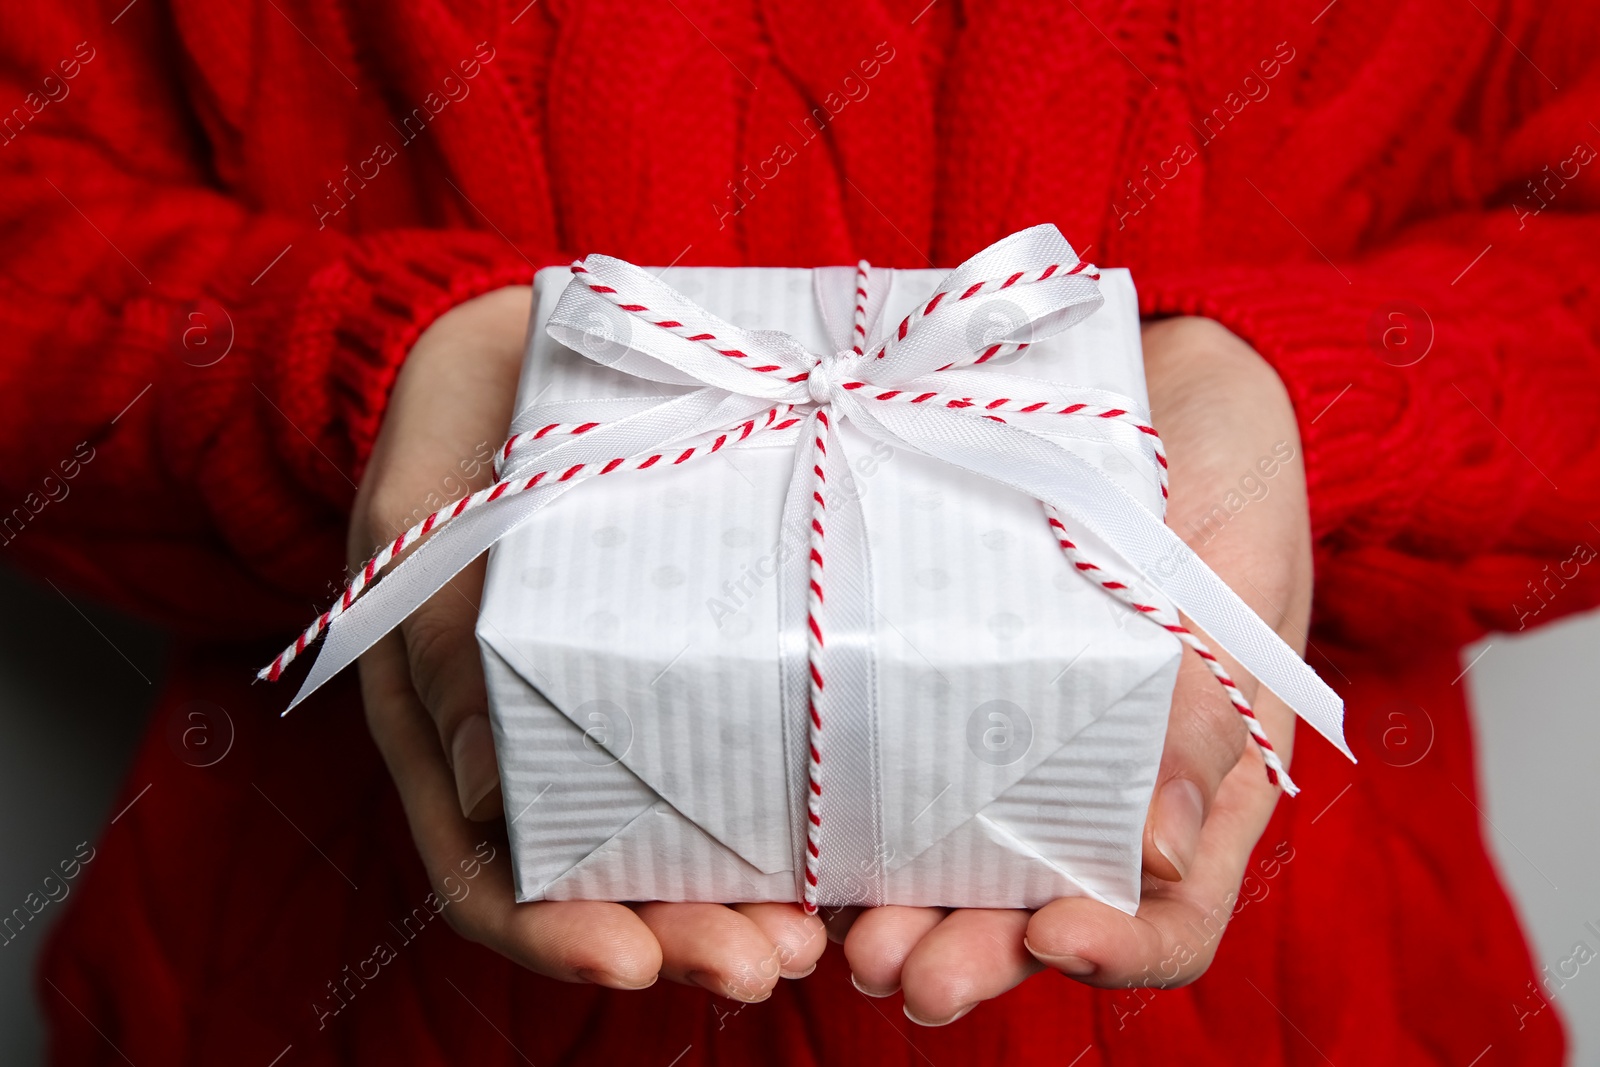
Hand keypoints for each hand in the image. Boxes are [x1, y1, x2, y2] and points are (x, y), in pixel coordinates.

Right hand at [353, 286, 825, 998]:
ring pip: (668, 833)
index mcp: (441, 719)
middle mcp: (526, 734)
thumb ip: (440, 636)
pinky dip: (771, 806)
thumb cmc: (457, 422)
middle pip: (595, 878)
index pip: (483, 868)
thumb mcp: (425, 515)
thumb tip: (490, 796)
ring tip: (818, 929)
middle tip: (768, 960)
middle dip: (680, 933)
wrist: (521, 341)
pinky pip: (722, 749)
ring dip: (736, 895)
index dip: (549, 933)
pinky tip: (833, 833)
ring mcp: (607, 698)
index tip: (634, 965)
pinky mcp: (680, 656)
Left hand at [841, 316, 1311, 1023]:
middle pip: (1052, 911)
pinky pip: (917, 773)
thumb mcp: (1234, 570)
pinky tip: (816, 844)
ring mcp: (1031, 742)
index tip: (1054, 939)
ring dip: (913, 912)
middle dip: (979, 953)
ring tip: (850, 941)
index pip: (1178, 911)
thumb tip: (1165, 852)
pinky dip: (873, 823)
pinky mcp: (958, 691)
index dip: (1122, 950)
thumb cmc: (1223, 472)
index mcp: (1208, 778)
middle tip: (905, 974)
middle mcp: (1114, 784)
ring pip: (973, 865)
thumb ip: (1210, 701)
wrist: (1168, 389)